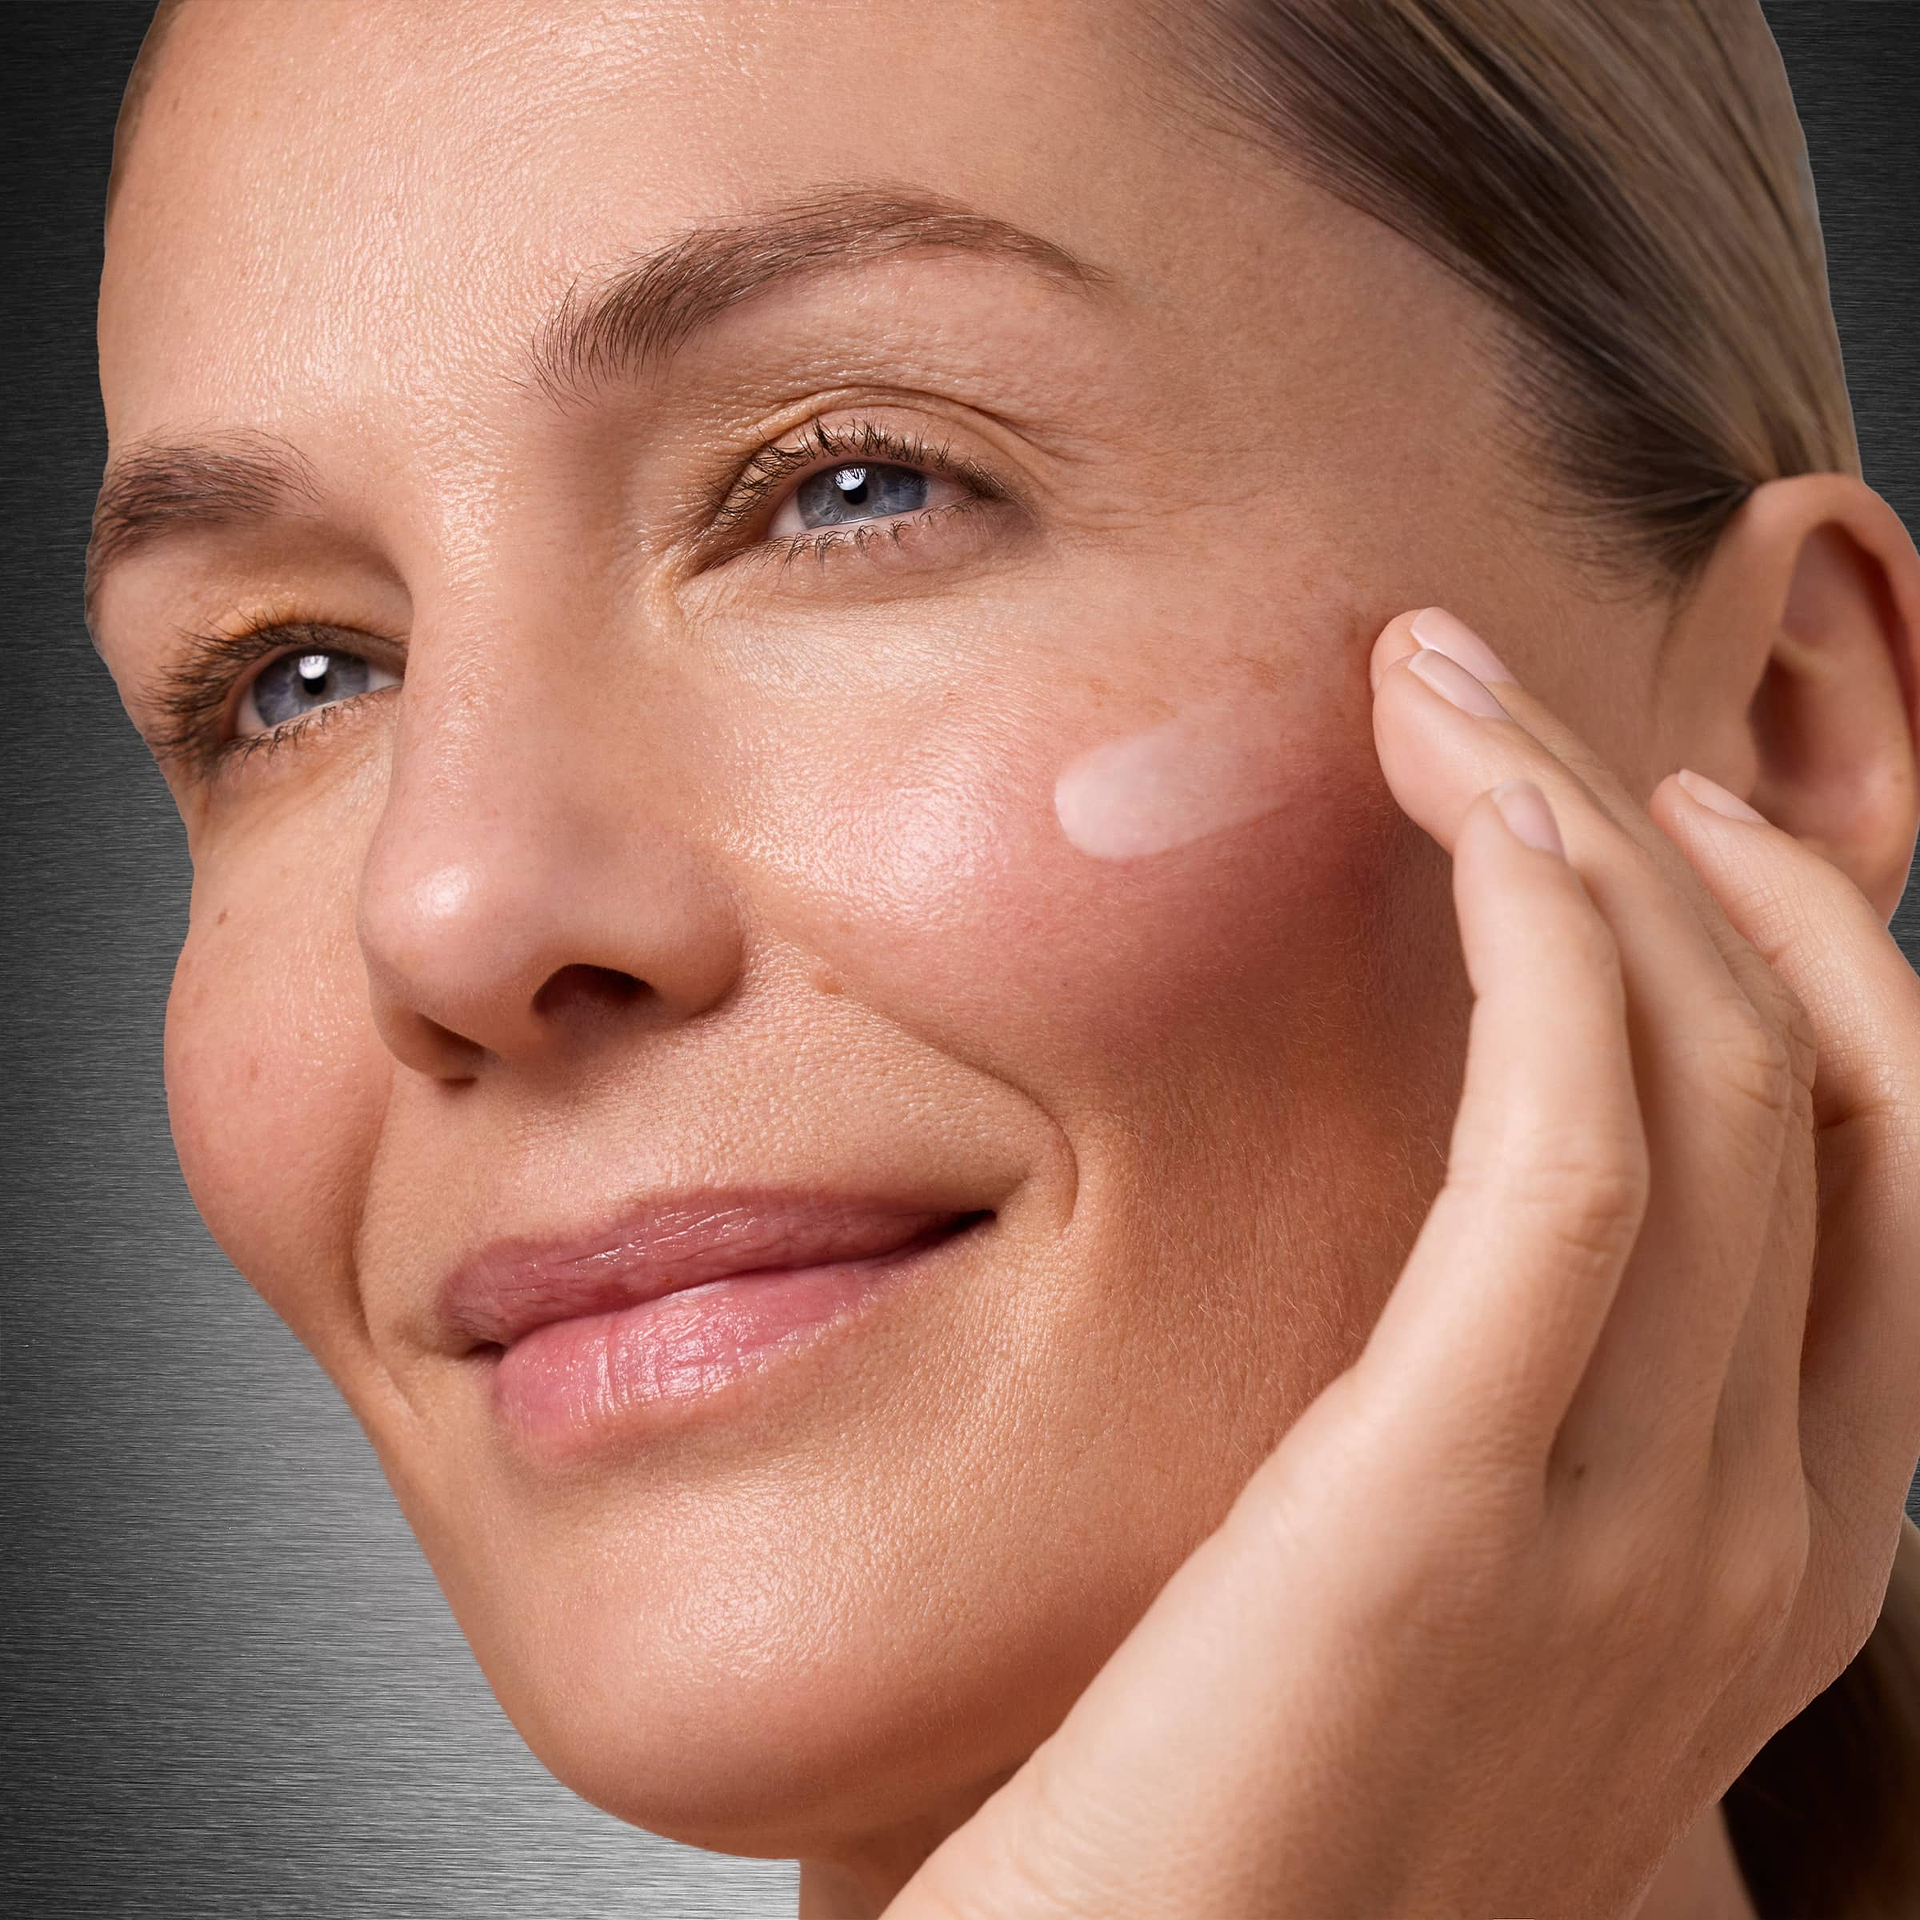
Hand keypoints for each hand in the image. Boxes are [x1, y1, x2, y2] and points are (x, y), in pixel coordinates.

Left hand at [886, 607, 1919, 1919]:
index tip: (1644, 808)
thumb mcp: (1454, 1590)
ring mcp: (1643, 1535)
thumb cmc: (1265, 1795)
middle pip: (1797, 1078)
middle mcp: (1764, 1534)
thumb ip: (1516, 1422)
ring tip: (1451, 686)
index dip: (1786, 944)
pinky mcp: (1451, 1511)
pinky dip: (1553, 948)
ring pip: (1702, 1078)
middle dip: (1676, 835)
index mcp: (1779, 1549)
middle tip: (1509, 689)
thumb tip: (1472, 1233)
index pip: (1865, 1166)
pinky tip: (1473, 814)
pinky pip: (1569, 1157)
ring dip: (1589, 830)